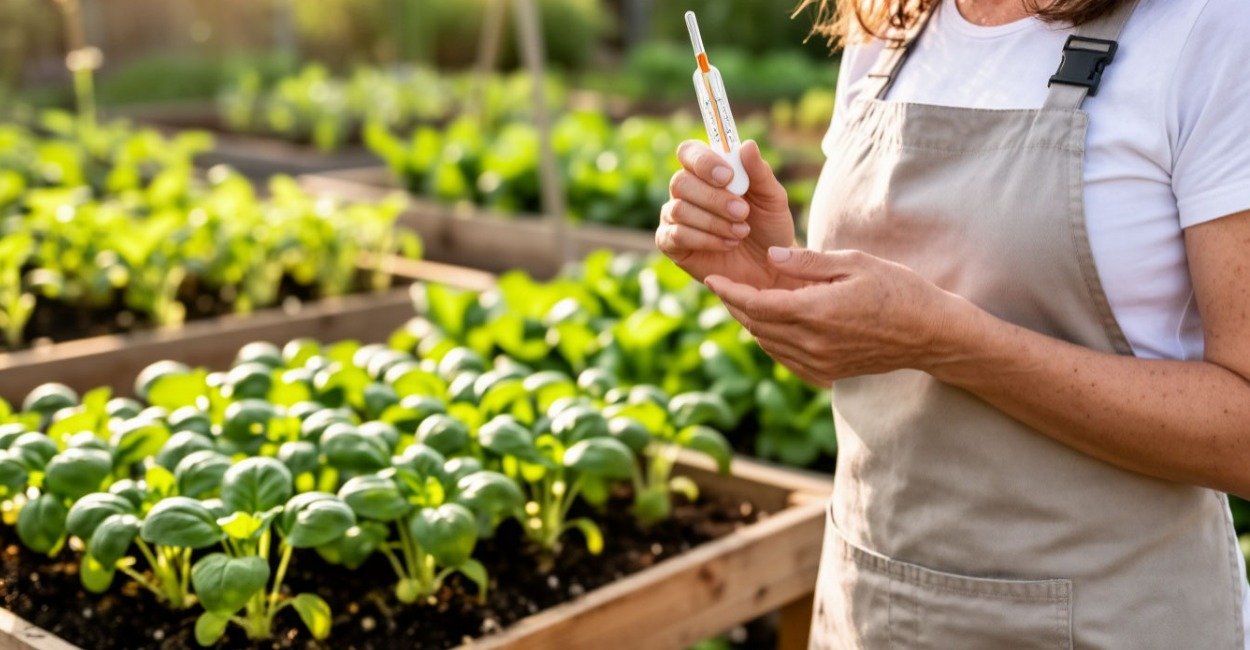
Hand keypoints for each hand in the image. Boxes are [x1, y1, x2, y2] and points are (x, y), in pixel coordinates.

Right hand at [656, 140, 797, 289]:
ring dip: (714, 222)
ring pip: (679, 209)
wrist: (769, 267)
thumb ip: (759, 172)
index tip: (728, 176)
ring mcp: (675, 217)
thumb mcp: (772, 198)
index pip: (689, 152)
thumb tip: (747, 145)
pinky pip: (675, 235)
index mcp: (707, 171)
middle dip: (713, 198)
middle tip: (742, 212)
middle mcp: (686, 191)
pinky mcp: (671, 243)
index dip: (703, 161)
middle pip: (680, 181)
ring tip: (740, 232)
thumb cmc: (769, 227)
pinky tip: (727, 244)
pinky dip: (705, 239)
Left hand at [704, 247, 969, 385]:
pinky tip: (770, 324)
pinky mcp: (826, 373)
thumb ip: (809, 262)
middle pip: (756, 325)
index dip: (729, 292)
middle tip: (722, 286)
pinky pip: (785, 358)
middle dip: (734, 305)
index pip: (756, 304)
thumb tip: (770, 257)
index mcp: (816, 311)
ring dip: (750, 323)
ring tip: (741, 302)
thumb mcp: (855, 263)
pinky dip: (770, 340)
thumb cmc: (897, 290)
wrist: (930, 334)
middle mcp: (812, 342)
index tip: (711, 279)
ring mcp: (819, 363)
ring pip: (768, 343)